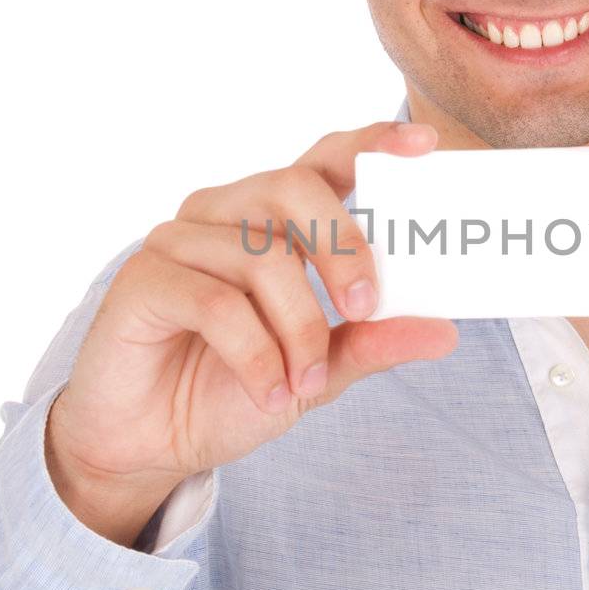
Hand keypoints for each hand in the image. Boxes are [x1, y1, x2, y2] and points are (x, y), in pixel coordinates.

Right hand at [45, 120, 457, 514]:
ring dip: (298, 330)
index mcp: (271, 221)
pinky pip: (216, 302)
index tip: (425, 145)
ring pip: (261, 256)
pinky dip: (256, 355)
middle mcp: (224, 214)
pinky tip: (269, 393)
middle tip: (365, 305)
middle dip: (343, 245)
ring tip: (303, 385)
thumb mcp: (317, 373)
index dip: (371, 144)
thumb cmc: (231, 390)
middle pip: (293, 187)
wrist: (151, 445)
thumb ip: (371, 343)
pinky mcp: (144, 279)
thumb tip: (444, 331)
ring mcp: (179, 240)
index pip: (324, 161)